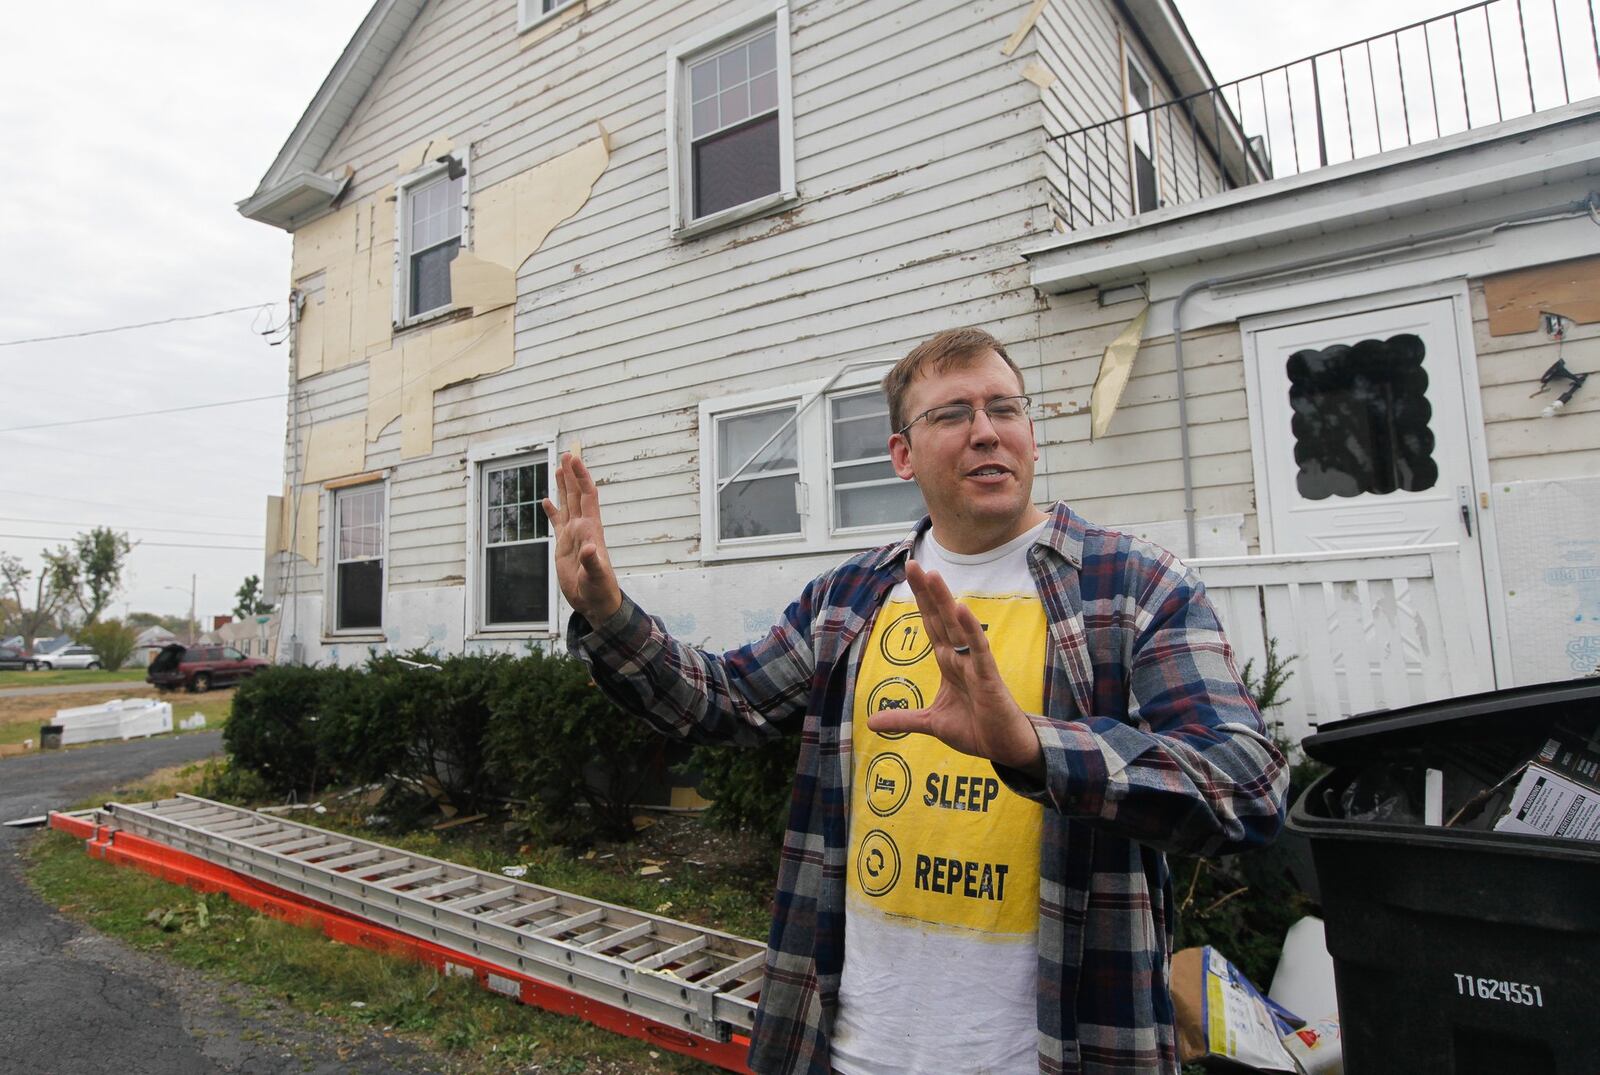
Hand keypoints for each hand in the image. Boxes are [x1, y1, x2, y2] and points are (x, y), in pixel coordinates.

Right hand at [541, 452, 622, 621]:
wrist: (595, 602)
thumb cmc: (600, 590)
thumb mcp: (596, 577)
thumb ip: (592, 562)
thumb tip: (589, 547)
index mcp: (591, 530)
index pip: (587, 496)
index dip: (581, 477)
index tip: (574, 459)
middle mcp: (583, 528)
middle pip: (576, 495)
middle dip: (572, 474)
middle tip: (566, 454)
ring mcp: (573, 536)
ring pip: (567, 505)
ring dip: (563, 487)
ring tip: (558, 468)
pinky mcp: (564, 546)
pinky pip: (557, 523)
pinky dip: (552, 511)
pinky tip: (547, 501)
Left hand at [867, 561, 1043, 777]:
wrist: (1004, 747)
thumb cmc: (975, 729)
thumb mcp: (931, 724)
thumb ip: (903, 719)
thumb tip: (870, 722)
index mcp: (947, 662)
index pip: (931, 625)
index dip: (920, 601)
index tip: (910, 575)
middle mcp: (960, 657)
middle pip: (940, 618)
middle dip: (927, 592)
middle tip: (912, 563)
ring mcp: (975, 664)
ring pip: (958, 626)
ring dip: (945, 601)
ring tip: (933, 576)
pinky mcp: (989, 677)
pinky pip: (979, 649)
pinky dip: (971, 629)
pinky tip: (963, 610)